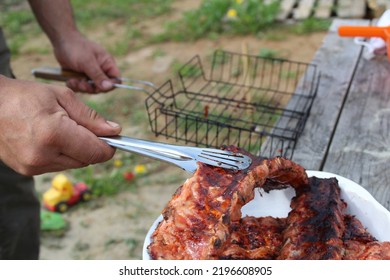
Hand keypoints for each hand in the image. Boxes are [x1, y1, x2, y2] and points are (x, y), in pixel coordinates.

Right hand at [0, 75, 121, 175]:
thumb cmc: (25, 96)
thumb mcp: (62, 98)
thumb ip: (91, 118)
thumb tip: (114, 131)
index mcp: (55, 134)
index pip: (96, 152)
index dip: (109, 147)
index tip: (112, 138)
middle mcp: (44, 155)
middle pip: (87, 160)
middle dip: (92, 146)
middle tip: (83, 128)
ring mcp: (33, 166)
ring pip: (73, 165)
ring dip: (76, 151)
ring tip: (61, 130)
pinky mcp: (26, 171)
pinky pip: (57, 166)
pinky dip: (61, 155)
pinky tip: (50, 139)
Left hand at [52, 31, 119, 92]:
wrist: (61, 41)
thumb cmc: (76, 47)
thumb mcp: (87, 61)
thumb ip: (98, 75)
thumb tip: (109, 87)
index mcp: (107, 64)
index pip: (116, 79)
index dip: (110, 86)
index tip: (98, 87)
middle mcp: (101, 70)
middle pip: (103, 87)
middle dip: (91, 88)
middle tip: (81, 84)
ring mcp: (91, 75)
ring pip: (91, 89)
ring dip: (81, 87)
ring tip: (72, 81)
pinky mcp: (81, 78)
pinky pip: (81, 88)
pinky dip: (75, 86)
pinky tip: (69, 80)